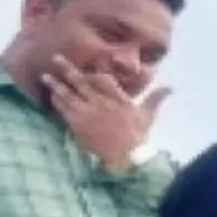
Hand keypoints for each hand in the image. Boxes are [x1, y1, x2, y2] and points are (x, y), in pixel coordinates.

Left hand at [41, 55, 168, 172]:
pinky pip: (65, 109)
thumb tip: (172, 87)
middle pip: (81, 81)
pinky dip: (58, 102)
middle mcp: (102, 102)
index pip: (103, 78)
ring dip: (56, 84)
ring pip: (69, 94)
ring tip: (45, 76)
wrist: (126, 158)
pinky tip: (52, 96)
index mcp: (118, 98)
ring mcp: (89, 112)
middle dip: (67, 69)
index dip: (94, 71)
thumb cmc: (138, 138)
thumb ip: (157, 98)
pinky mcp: (79, 124)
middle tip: (55, 58)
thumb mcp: (148, 116)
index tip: (87, 68)